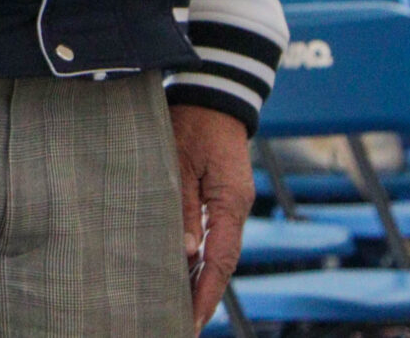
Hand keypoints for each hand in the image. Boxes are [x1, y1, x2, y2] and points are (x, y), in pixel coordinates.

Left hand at [170, 104, 251, 330]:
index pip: (220, 261)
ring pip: (216, 253)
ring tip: (176, 309)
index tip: (190, 320)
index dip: (205, 294)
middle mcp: (234, 209)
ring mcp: (229, 204)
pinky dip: (198, 258)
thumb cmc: (191, 122)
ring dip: (198, 280)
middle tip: (179, 325)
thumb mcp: (179, 160)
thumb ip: (181, 205)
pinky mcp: (219, 198)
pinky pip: (211, 236)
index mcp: (230, 203)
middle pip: (220, 264)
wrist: (212, 94)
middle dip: (202, 296)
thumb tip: (185, 251)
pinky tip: (180, 272)